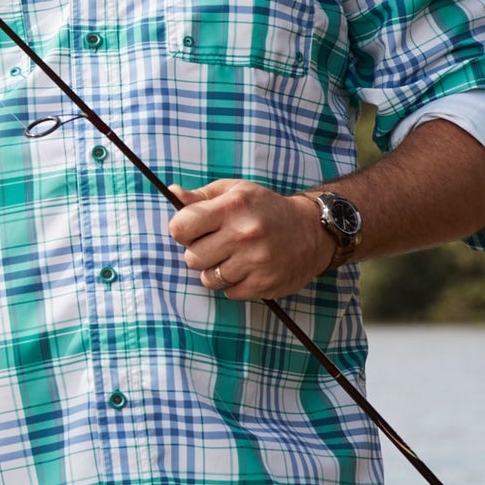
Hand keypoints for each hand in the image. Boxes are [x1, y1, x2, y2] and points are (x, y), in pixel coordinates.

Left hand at [167, 178, 334, 299]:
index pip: (180, 228)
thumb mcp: (235, 191)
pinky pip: (229, 292)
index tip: (192, 230)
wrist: (312, 230)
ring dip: (216, 271)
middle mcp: (244, 234)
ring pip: (208, 279)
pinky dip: (234, 284)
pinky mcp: (264, 284)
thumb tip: (172, 193)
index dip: (182, 231)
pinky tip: (248, 269)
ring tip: (234, 257)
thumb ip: (201, 196)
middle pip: (191, 258)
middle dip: (199, 253)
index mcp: (232, 206)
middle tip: (217, 245)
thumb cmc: (265, 208)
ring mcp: (255, 261)